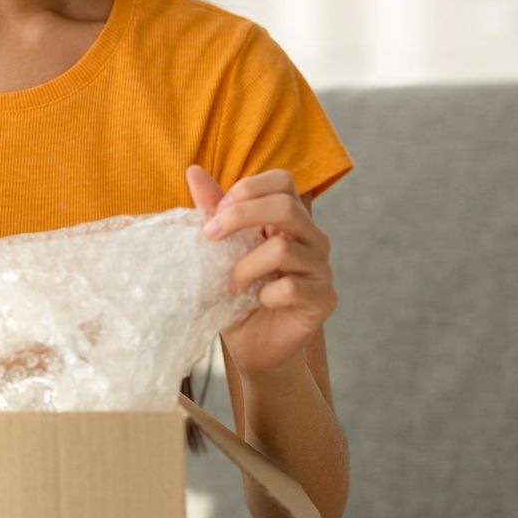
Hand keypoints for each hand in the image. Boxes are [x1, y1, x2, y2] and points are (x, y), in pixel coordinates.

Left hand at [185, 164, 336, 376]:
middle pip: (286, 206)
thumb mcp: (221, 250)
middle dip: (239, 217)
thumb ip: (214, 211)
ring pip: (283, 249)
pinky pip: (292, 287)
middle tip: (209, 238)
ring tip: (231, 285)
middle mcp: (311, 238)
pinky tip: (258, 302)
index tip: (215, 215)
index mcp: (289, 220)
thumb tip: (194, 170)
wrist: (254, 347)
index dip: (247, 190)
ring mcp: (321, 268)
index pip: (282, 181)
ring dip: (245, 266)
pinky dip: (265, 294)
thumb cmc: (238, 295)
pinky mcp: (323, 299)